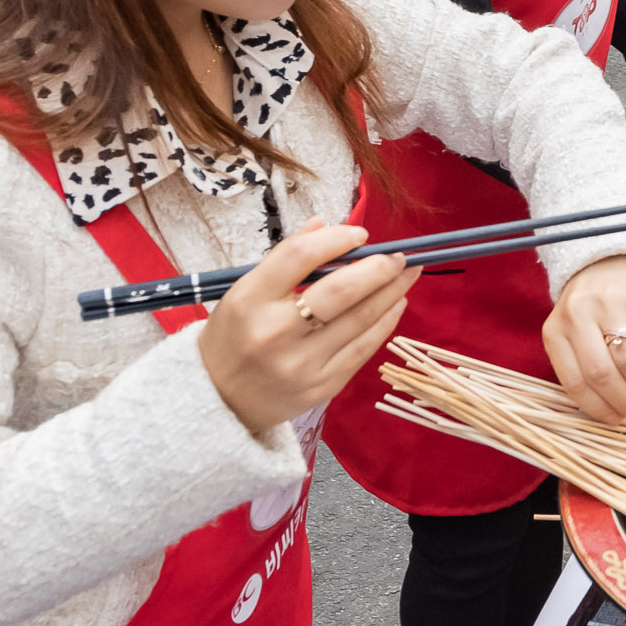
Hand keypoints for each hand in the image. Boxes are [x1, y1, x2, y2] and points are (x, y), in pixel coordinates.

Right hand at [199, 217, 417, 436]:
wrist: (218, 401)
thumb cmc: (235, 337)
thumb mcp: (243, 293)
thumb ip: (284, 259)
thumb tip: (325, 225)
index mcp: (248, 300)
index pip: (299, 256)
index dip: (337, 239)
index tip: (359, 235)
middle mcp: (274, 332)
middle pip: (339, 290)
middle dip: (378, 268)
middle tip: (398, 256)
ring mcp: (301, 363)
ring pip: (360, 319)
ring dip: (392, 291)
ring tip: (408, 274)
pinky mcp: (321, 386)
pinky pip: (364, 349)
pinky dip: (385, 322)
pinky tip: (396, 304)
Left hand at [543, 254, 625, 424]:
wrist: (606, 258)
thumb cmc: (588, 306)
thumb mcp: (571, 333)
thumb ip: (581, 366)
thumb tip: (608, 409)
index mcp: (555, 331)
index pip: (574, 381)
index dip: (597, 408)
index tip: (614, 421)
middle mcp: (578, 314)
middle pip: (602, 373)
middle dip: (623, 402)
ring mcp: (609, 302)